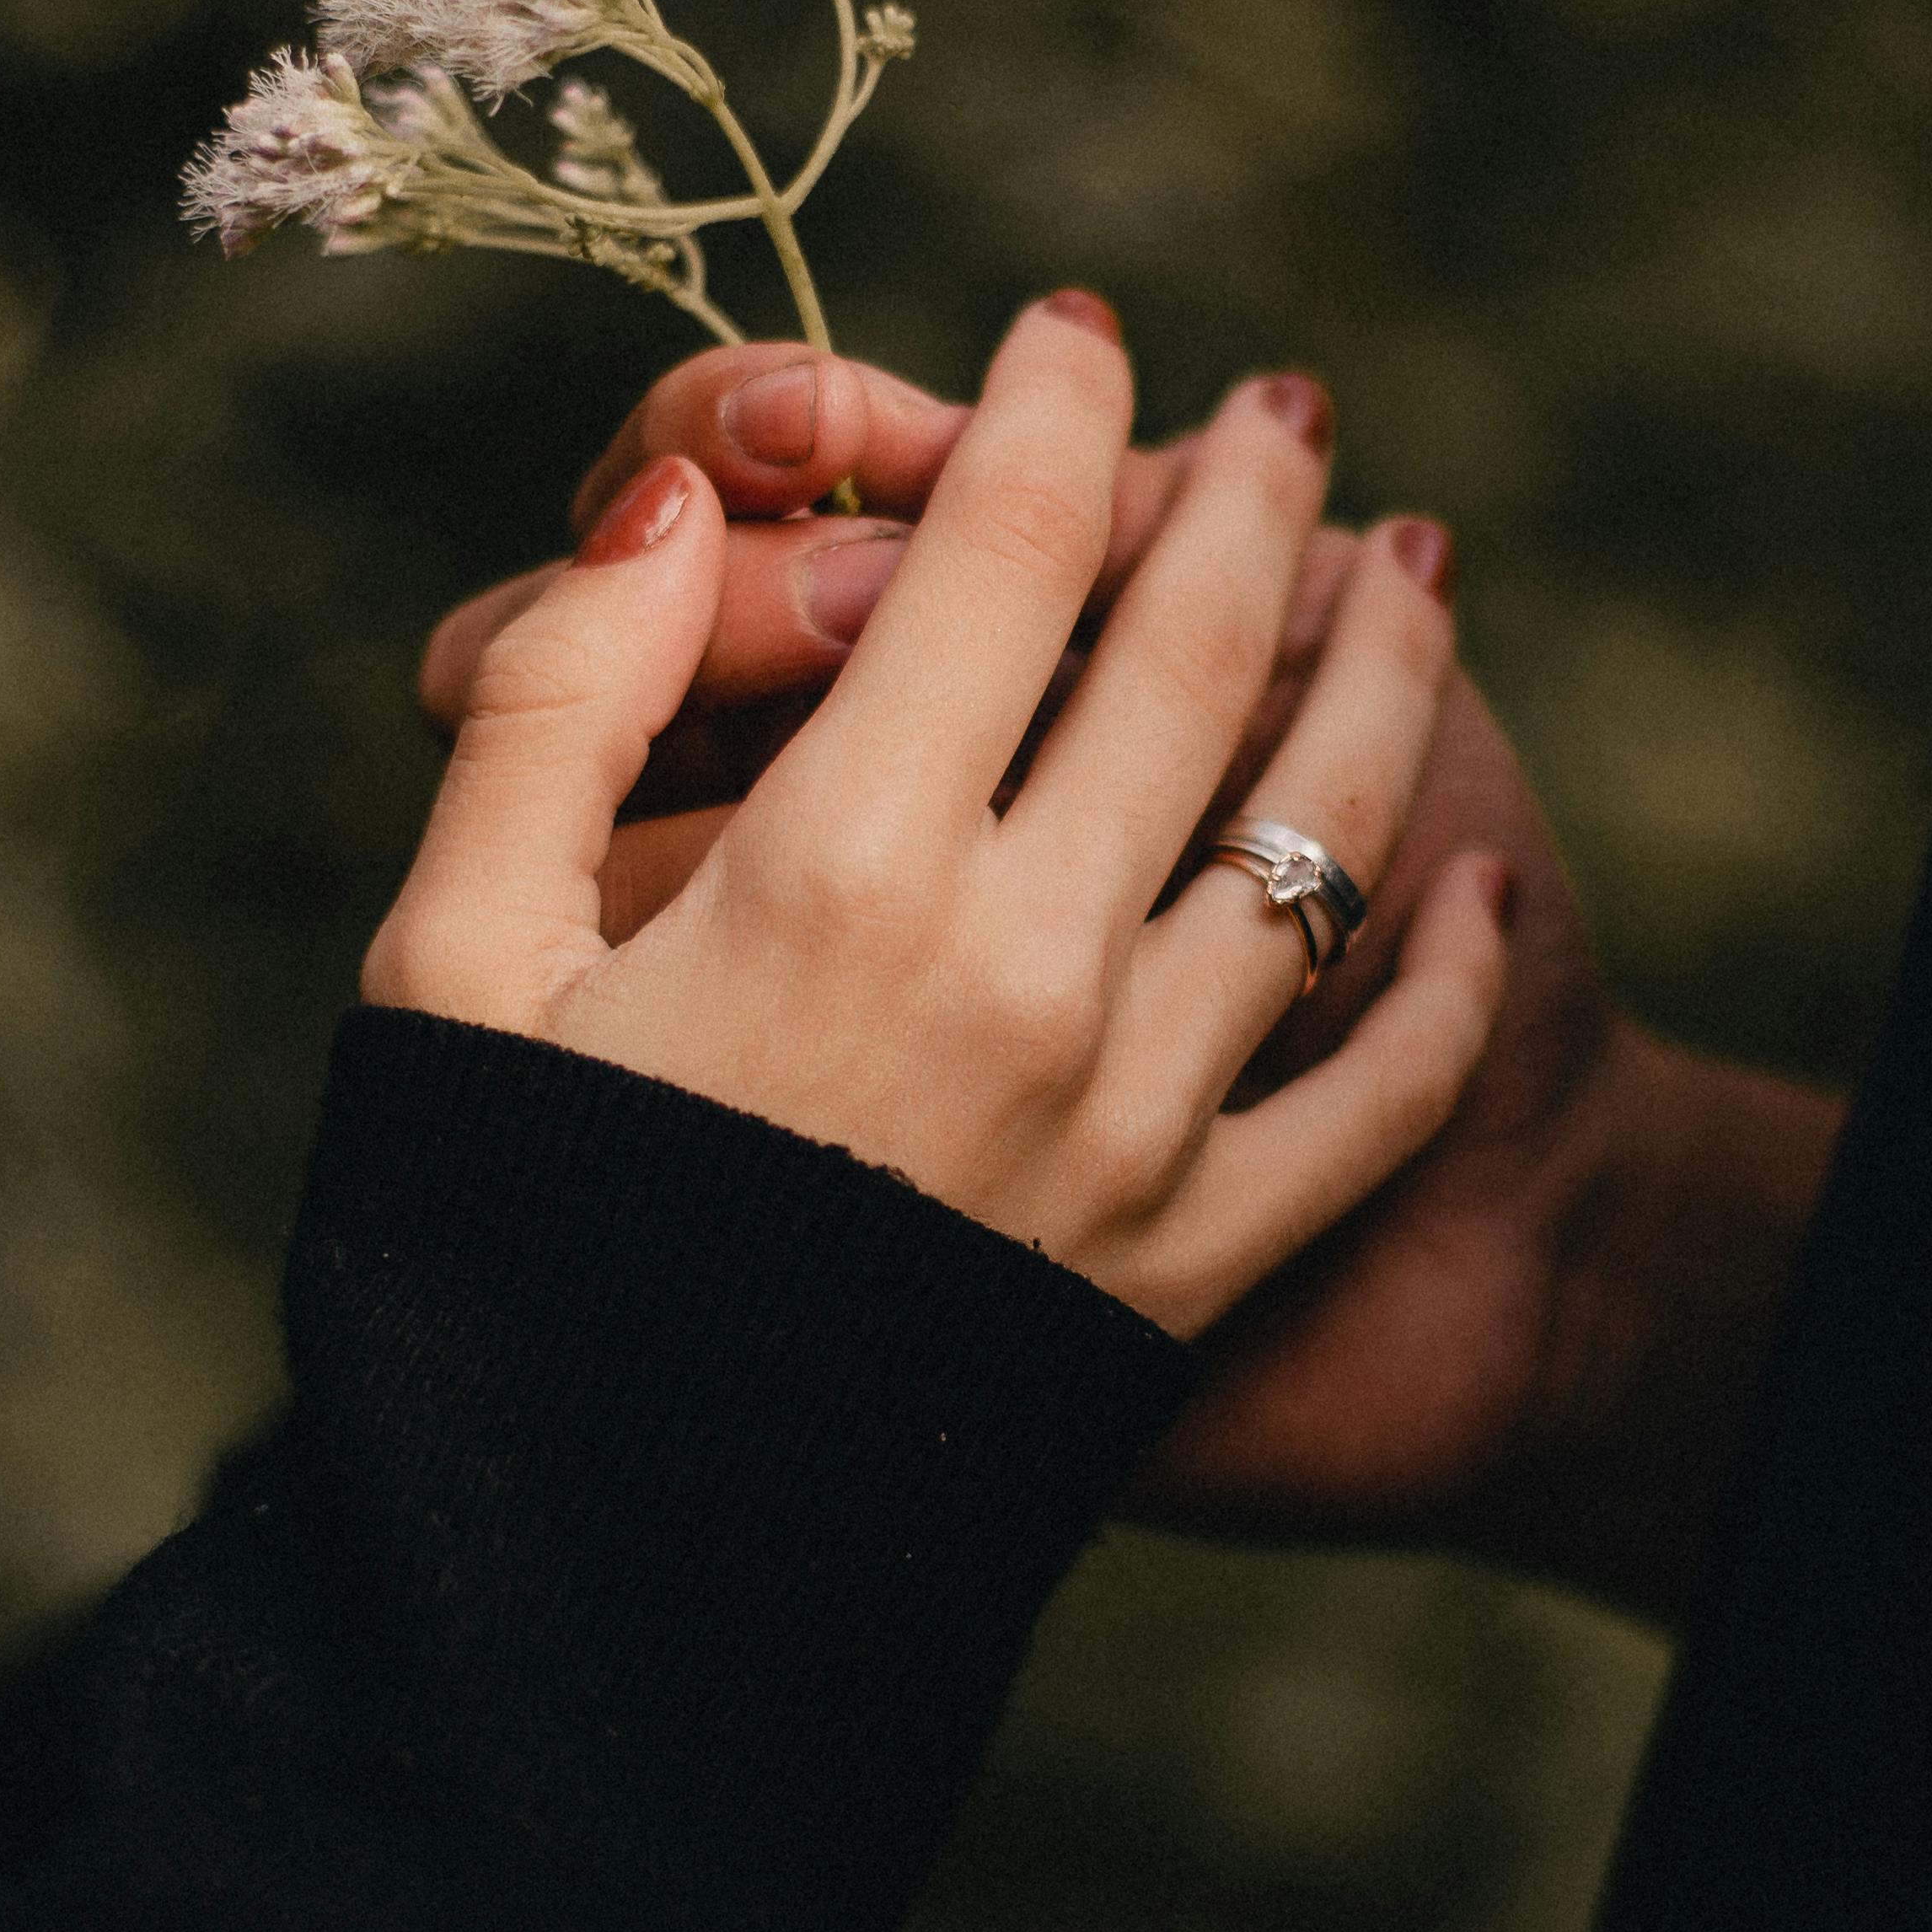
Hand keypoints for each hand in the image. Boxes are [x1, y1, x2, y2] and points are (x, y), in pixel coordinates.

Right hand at [365, 302, 1509, 1337]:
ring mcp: (1135, 1117)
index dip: (1045, 413)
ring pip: (1316, 832)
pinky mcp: (1200, 1260)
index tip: (1077, 330)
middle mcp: (1020, 966)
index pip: (991, 558)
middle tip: (1287, 406)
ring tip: (1419, 567)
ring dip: (1385, 679)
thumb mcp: (450, 976)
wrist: (607, 1600)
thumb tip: (675, 498)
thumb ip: (554, 714)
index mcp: (833, 870)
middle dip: (1244, 499)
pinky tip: (1481, 892)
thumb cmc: (499, 1260)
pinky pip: (1370, 1087)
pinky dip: (1443, 983)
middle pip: (1185, 656)